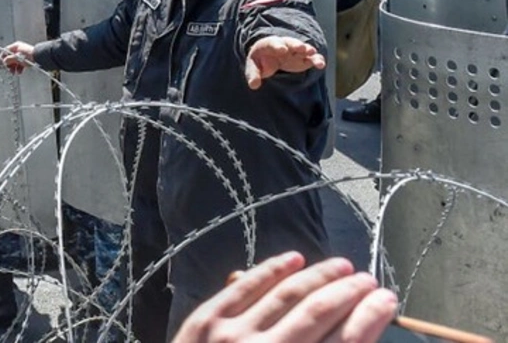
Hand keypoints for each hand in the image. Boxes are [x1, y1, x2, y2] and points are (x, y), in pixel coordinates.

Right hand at [0, 41, 34, 73]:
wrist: (39, 58)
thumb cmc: (28, 56)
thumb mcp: (17, 58)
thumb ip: (9, 59)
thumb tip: (3, 61)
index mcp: (15, 46)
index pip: (5, 51)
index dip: (2, 57)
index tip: (1, 64)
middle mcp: (18, 50)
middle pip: (10, 58)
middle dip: (8, 65)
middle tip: (7, 70)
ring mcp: (22, 55)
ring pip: (14, 62)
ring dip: (13, 68)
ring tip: (13, 73)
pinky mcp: (25, 60)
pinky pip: (20, 65)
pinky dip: (18, 69)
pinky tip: (19, 72)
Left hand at [171, 252, 396, 342]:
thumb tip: (356, 334)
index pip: (347, 342)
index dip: (371, 318)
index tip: (387, 301)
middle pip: (319, 312)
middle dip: (349, 291)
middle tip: (369, 280)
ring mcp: (233, 335)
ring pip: (286, 293)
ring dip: (318, 275)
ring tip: (342, 267)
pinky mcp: (205, 321)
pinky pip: (246, 286)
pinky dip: (273, 270)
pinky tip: (294, 259)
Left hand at [244, 36, 324, 88]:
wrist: (268, 57)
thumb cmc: (259, 61)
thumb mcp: (253, 66)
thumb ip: (253, 74)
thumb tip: (253, 85)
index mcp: (268, 45)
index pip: (273, 43)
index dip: (277, 46)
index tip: (282, 50)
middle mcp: (283, 45)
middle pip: (290, 43)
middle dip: (296, 45)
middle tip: (301, 48)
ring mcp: (294, 51)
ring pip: (303, 49)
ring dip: (308, 51)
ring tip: (313, 53)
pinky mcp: (303, 58)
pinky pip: (311, 58)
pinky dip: (316, 60)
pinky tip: (321, 65)